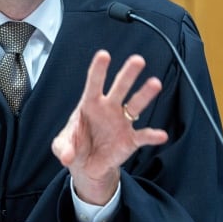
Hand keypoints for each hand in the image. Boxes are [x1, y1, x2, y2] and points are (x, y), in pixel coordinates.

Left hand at [51, 50, 167, 204]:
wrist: (88, 166)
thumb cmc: (75, 147)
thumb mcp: (62, 147)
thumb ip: (63, 149)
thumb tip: (68, 156)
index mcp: (90, 104)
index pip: (94, 83)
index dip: (99, 70)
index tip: (104, 55)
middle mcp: (109, 108)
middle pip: (120, 87)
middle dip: (128, 74)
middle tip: (137, 60)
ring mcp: (121, 123)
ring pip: (135, 105)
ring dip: (145, 94)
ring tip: (155, 83)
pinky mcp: (130, 140)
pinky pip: (143, 136)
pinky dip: (152, 136)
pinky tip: (161, 135)